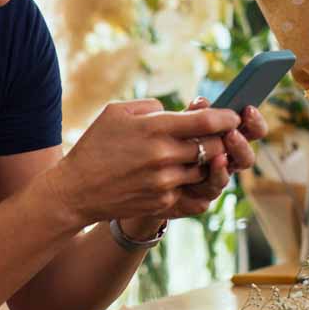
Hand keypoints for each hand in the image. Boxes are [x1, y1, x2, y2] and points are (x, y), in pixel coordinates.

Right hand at [47, 99, 240, 227]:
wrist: (76, 190)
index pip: (207, 121)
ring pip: (206, 170)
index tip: (233, 116)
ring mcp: (165, 183)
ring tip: (193, 154)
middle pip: (214, 146)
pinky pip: (192, 191)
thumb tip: (176, 112)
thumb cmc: (94, 146)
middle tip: (217, 134)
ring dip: (206, 162)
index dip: (227, 117)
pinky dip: (190, 181)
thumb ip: (150, 106)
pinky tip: (179, 175)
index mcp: (154, 129)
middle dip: (221, 139)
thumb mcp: (115, 112)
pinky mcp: (163, 203)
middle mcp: (164, 156)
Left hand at [169, 97, 268, 216]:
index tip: (248, 109)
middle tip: (231, 134)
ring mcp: (209, 184)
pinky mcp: (194, 202)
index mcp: (222, 141)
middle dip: (241, 146)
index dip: (253, 122)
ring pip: (225, 180)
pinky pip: (205, 199)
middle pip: (244, 158)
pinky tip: (200, 178)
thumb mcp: (173, 126)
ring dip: (223, 168)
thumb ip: (190, 116)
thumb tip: (201, 102)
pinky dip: (206, 185)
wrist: (139, 177)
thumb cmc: (159, 144)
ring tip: (218, 157)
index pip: (248, 132)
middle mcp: (221, 164)